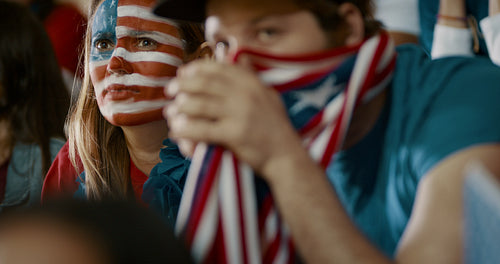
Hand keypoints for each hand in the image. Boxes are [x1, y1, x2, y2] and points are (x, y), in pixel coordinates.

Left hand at [164, 60, 304, 175]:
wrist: (286, 156)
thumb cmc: (275, 127)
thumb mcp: (267, 95)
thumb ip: (251, 76)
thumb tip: (240, 56)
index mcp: (252, 83)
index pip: (218, 68)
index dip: (196, 68)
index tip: (182, 73)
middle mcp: (245, 94)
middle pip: (205, 83)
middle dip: (182, 85)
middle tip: (170, 90)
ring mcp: (240, 114)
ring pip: (200, 104)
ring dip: (180, 108)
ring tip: (171, 112)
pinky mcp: (234, 134)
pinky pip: (202, 129)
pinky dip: (185, 130)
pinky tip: (176, 132)